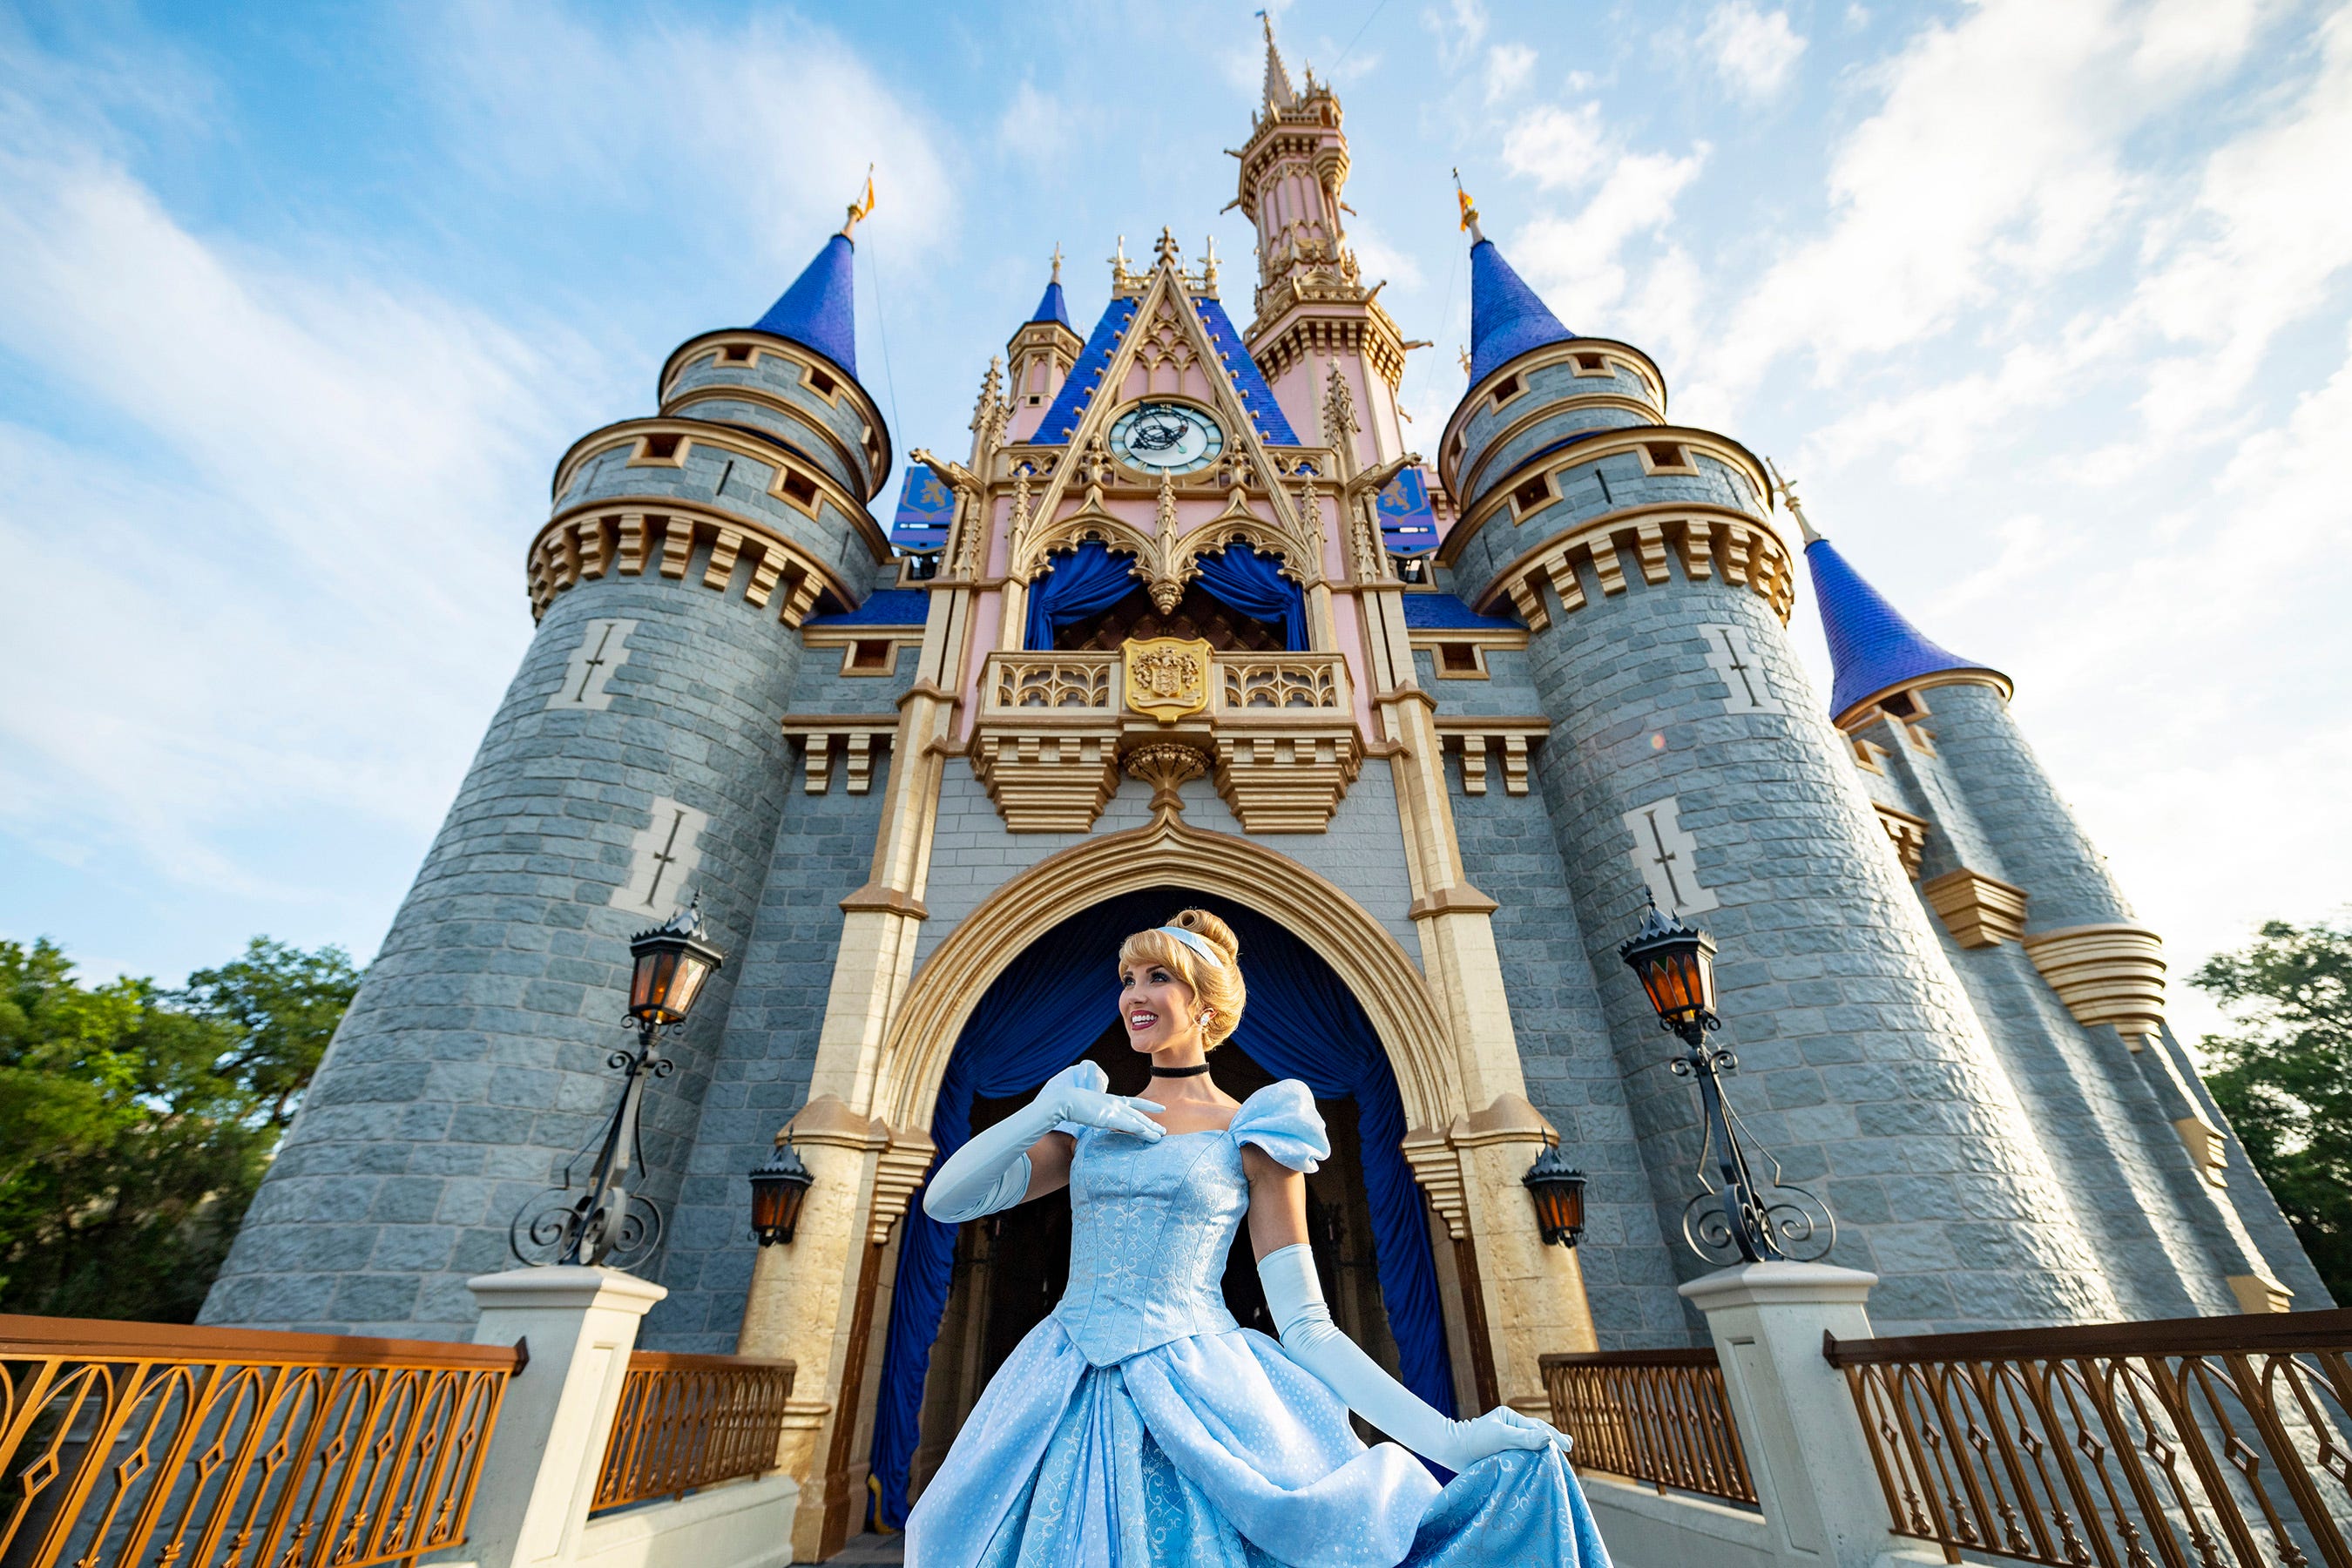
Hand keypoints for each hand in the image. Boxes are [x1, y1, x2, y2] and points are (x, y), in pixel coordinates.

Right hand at [1037, 1062, 1165, 1140]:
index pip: (1133, 1102)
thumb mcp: (1088, 1109)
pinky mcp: (1109, 1117)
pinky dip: (1141, 1130)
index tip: (1160, 1107)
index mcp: (1109, 1100)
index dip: (1148, 1105)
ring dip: (1150, 1128)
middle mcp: (1114, 1103)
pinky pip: (1129, 1125)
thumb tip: (1096, 1119)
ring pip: (1137, 1120)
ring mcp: (1113, 1109)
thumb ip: (1095, 1114)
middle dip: (1152, 1122)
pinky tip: (1150, 1135)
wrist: (1064, 1100)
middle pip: (1138, 1114)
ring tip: (1161, 1135)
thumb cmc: (1070, 1105)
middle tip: (1163, 1130)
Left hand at [1440, 1406, 1573, 1468]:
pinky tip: (1540, 1467)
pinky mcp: (1502, 1454)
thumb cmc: (1475, 1440)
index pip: (1536, 1428)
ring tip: (1559, 1457)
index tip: (1567, 1446)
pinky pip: (1522, 1457)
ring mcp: (1506, 1441)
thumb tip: (1548, 1438)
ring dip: (1543, 1452)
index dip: (1552, 1437)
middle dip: (1552, 1441)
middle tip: (1568, 1447)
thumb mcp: (1501, 1437)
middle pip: (1536, 1434)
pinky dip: (1532, 1461)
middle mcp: (1510, 1427)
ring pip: (1530, 1446)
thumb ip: (1524, 1438)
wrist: (1453, 1451)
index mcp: (1511, 1417)